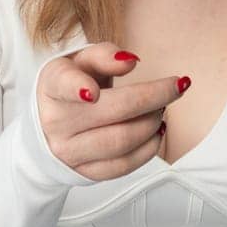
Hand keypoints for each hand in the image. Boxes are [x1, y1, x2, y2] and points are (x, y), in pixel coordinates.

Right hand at [35, 44, 190, 180]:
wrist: (50, 124)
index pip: (64, 85)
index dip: (77, 88)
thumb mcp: (80, 62)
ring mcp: (70, 151)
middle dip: (154, 97)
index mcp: (53, 87)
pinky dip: (149, 148)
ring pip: (122, 141)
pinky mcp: (86, 172)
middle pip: (113, 112)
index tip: (92, 92)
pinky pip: (124, 165)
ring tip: (162, 109)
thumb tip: (129, 61)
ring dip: (153, 123)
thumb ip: (103, 55)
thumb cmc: (71, 88)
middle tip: (175, 87)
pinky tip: (156, 132)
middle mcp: (57, 122)